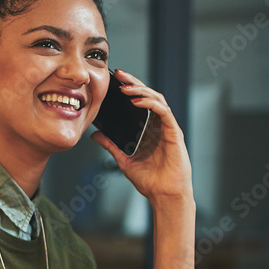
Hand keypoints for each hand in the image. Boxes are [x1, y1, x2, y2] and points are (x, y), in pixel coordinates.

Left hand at [90, 69, 193, 204]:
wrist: (164, 195)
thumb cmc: (149, 180)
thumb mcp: (123, 159)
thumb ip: (111, 145)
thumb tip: (95, 134)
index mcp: (148, 129)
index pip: (139, 102)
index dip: (129, 89)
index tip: (114, 80)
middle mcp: (158, 125)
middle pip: (148, 96)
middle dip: (134, 82)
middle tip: (119, 74)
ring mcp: (167, 128)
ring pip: (157, 99)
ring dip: (141, 91)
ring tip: (125, 88)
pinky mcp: (174, 133)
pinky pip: (164, 112)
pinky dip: (151, 104)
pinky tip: (138, 102)